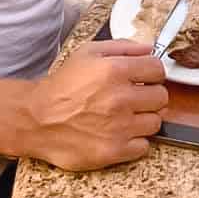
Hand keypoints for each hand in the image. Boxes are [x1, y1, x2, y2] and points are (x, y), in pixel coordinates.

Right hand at [27, 40, 167, 170]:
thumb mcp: (88, 53)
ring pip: (156, 122)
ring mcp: (119, 127)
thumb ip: (122, 46)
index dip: (153, 73)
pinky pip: (144, 146)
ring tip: (127, 116)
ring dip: (144, 119)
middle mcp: (121, 98)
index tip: (146, 78)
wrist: (37, 119)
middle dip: (151, 96)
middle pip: (161, 97)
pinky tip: (121, 133)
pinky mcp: (114, 151)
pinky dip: (135, 141)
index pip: (158, 69)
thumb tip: (148, 48)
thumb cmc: (62, 86)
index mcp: (115, 70)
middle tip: (136, 98)